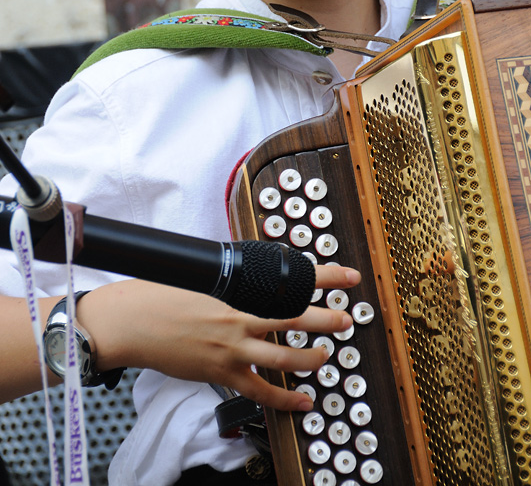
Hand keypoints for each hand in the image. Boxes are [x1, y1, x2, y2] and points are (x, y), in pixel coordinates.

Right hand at [77, 264, 359, 412]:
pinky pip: (261, 392)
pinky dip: (285, 399)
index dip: (323, 277)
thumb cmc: (161, 294)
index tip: (347, 276)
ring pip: (284, 357)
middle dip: (326, 320)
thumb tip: (255, 281)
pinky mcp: (223, 373)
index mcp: (237, 291)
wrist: (134, 322)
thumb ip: (232, 283)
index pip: (290, 281)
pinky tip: (303, 401)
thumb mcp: (202, 278)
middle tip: (346, 319)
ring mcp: (233, 349)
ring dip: (311, 357)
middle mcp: (240, 319)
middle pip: (295, 320)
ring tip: (327, 356)